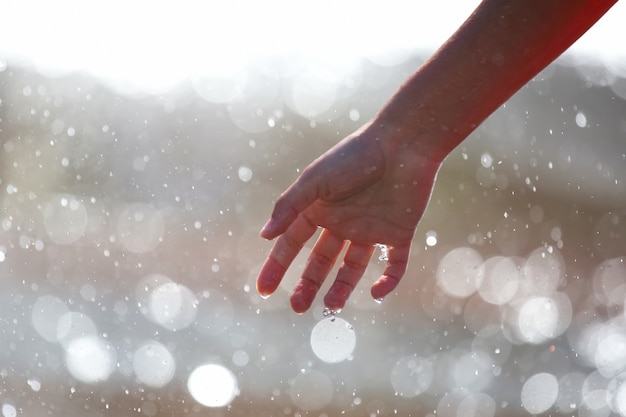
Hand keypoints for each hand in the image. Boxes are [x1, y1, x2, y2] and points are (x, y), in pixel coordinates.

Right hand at [256, 123, 439, 312]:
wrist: (402, 144)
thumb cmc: (355, 157)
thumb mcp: (316, 180)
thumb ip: (290, 207)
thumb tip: (265, 236)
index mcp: (319, 208)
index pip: (292, 243)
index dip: (277, 266)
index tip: (265, 290)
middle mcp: (342, 222)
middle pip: (321, 260)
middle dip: (308, 284)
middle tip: (298, 307)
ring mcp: (370, 229)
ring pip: (353, 267)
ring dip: (342, 288)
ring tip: (331, 307)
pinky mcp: (398, 232)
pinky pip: (394, 264)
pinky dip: (388, 280)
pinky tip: (376, 293)